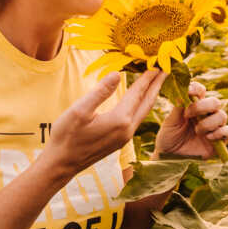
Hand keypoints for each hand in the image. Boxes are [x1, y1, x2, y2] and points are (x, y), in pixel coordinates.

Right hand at [41, 69, 167, 179]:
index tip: (156, 65)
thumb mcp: (80, 110)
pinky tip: (139, 101)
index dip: (147, 78)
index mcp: (119, 120)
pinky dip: (142, 106)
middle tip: (165, 70)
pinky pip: (136, 119)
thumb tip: (117, 74)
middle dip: (157, 85)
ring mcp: (125, 137)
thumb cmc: (67, 136)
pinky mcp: (120, 141)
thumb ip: (101, 91)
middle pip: (147, 103)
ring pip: (143, 112)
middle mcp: (127, 130)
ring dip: (151, 96)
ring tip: (156, 83)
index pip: (137, 93)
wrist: (62, 163)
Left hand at [153, 81, 227, 159]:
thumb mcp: (170, 122)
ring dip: (208, 122)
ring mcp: (214, 127)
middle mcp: (206, 114)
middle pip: (215, 101)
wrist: (170, 158)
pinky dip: (219, 132)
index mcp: (194, 105)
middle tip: (188, 114)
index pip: (200, 91)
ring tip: (196, 131)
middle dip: (203, 106)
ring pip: (222, 116)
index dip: (196, 89)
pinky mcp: (220, 140)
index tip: (188, 92)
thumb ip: (178, 107)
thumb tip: (182, 92)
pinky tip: (208, 138)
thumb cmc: (169, 137)